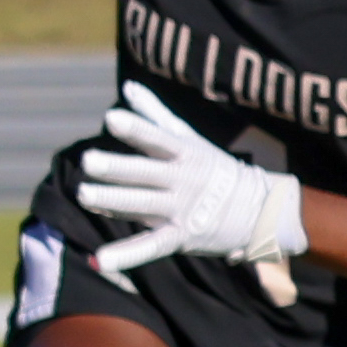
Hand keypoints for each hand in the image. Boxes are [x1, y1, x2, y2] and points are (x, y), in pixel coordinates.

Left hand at [76, 88, 307, 304]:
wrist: (263, 211)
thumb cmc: (216, 169)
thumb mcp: (191, 139)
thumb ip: (155, 114)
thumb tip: (128, 87)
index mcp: (186, 153)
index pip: (157, 138)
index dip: (135, 129)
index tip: (111, 119)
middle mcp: (183, 181)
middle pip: (144, 173)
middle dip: (117, 168)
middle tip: (87, 161)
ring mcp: (182, 210)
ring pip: (142, 204)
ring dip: (112, 201)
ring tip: (84, 195)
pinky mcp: (181, 238)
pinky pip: (151, 247)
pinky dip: (126, 254)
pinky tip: (101, 259)